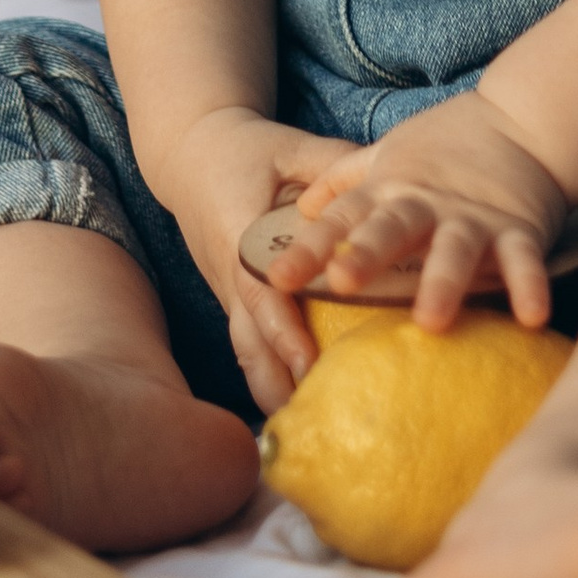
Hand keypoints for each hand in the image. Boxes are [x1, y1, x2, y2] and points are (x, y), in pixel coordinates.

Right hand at [156, 108, 347, 412]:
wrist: (191, 152)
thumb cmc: (248, 148)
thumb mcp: (292, 146)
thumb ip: (333, 165)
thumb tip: (386, 183)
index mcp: (241, 233)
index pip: (262, 292)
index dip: (285, 332)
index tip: (313, 366)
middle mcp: (229, 272)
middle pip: (250, 339)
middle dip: (281, 381)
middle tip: (320, 420)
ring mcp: (226, 290)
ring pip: (245, 352)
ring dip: (271, 390)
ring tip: (310, 431)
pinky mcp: (231, 300)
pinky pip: (247, 346)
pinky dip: (268, 377)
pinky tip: (296, 408)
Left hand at [274, 92, 568, 332]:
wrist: (522, 118)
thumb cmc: (448, 145)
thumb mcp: (387, 156)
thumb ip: (345, 181)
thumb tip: (303, 206)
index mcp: (391, 190)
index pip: (342, 219)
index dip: (310, 247)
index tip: (277, 276)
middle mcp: (427, 205)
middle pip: (392, 230)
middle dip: (367, 255)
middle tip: (341, 282)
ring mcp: (473, 218)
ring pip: (455, 250)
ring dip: (443, 282)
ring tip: (430, 320)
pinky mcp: (519, 229)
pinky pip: (524, 261)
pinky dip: (529, 286)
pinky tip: (532, 319)